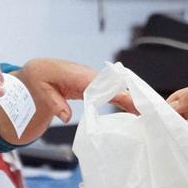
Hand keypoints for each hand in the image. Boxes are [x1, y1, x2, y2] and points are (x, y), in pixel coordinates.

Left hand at [0, 59, 135, 144]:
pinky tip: (134, 110)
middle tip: (147, 112)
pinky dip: (124, 100)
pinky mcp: (95, 85)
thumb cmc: (39, 79)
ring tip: (147, 114)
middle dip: (131, 98)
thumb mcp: (41, 91)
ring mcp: (94, 80)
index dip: (117, 94)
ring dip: (132, 100)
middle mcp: (90, 76)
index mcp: (78, 76)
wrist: (40, 70)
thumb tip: (66, 117)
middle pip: (115, 86)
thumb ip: (54, 103)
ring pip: (117, 89)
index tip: (131, 103)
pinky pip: (113, 92)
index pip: (102, 86)